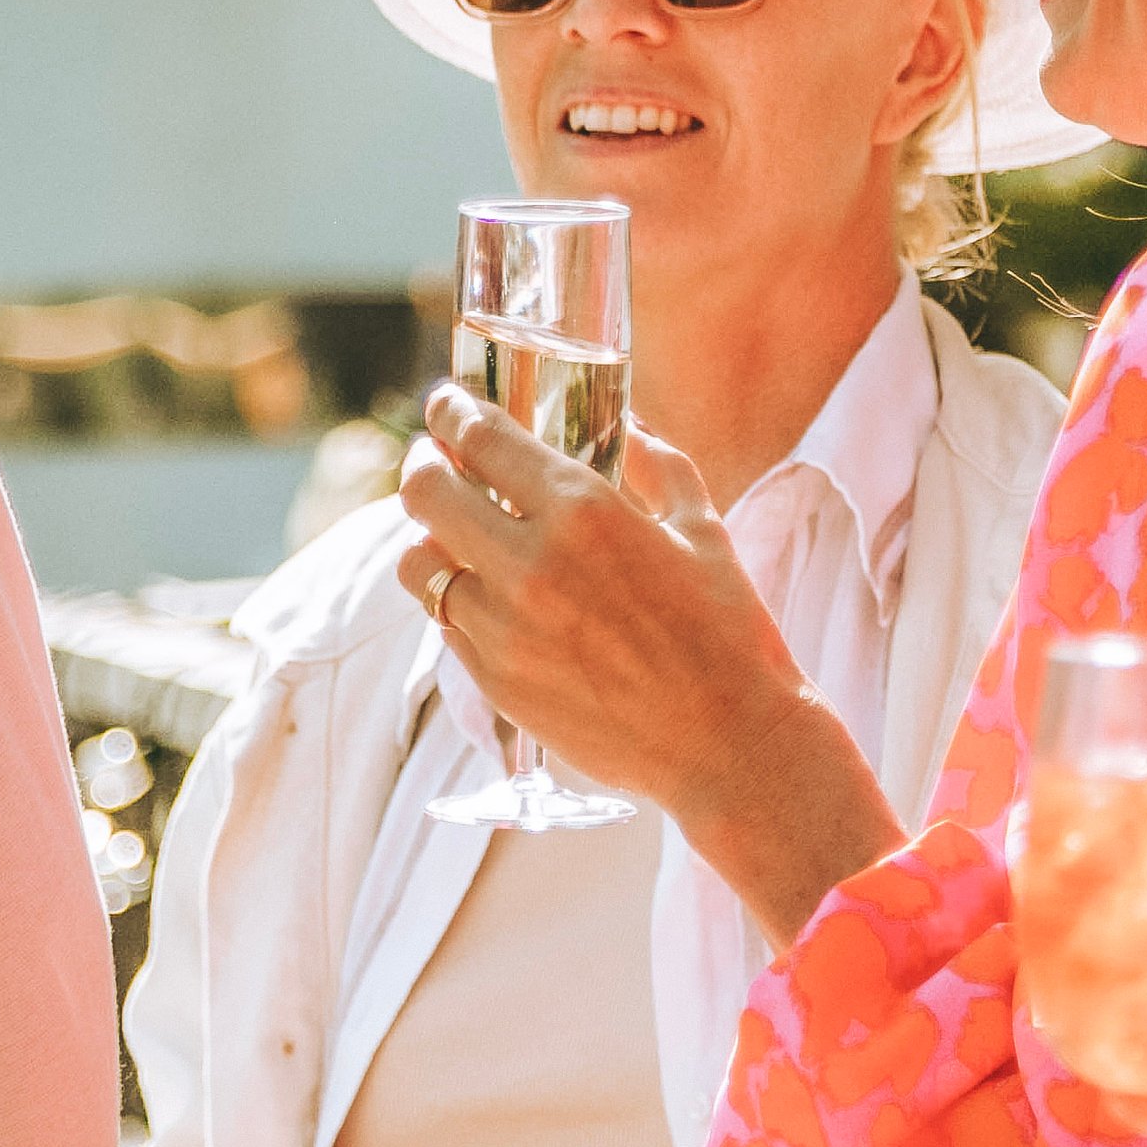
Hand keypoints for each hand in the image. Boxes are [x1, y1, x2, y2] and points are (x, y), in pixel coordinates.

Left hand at [394, 385, 903, 942]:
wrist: (727, 743)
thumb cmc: (728, 631)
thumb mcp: (703, 528)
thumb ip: (660, 465)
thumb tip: (629, 428)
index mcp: (584, 510)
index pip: (481, 438)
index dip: (453, 410)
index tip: (447, 403)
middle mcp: (530, 564)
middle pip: (425, 492)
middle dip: (423, 464)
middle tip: (435, 460)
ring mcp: (504, 628)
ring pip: (418, 563)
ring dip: (430, 538)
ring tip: (453, 534)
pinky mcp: (495, 681)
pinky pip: (445, 623)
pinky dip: (455, 598)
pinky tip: (484, 593)